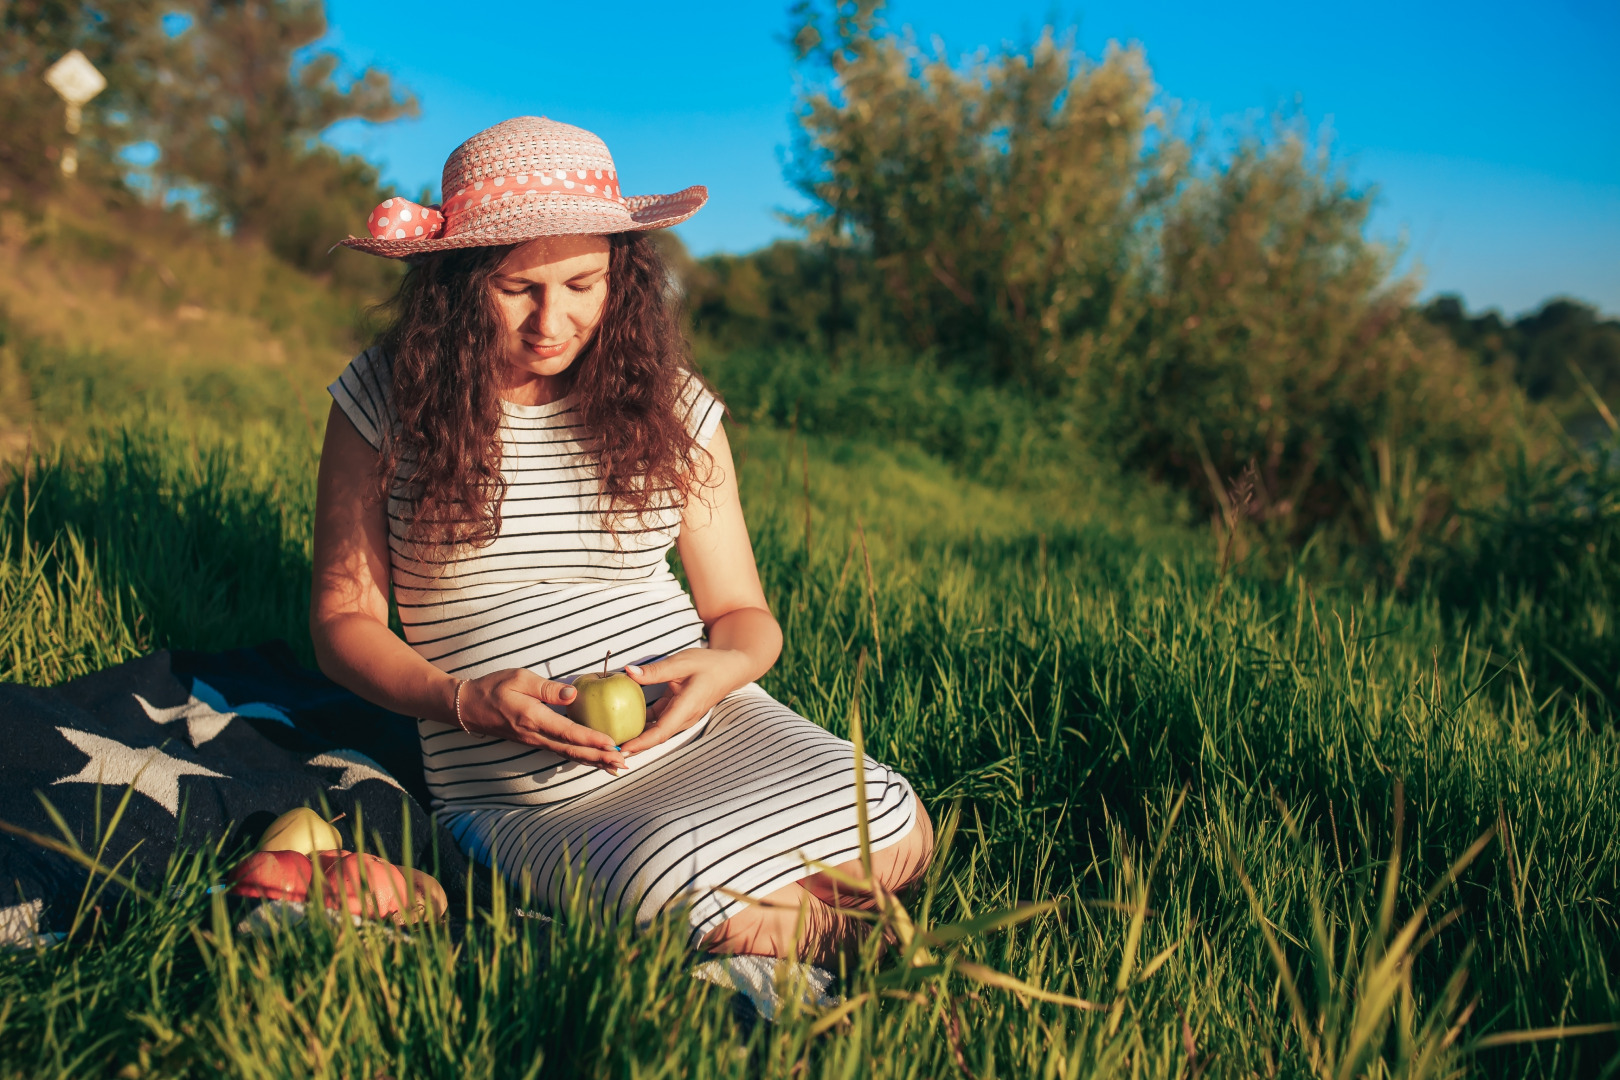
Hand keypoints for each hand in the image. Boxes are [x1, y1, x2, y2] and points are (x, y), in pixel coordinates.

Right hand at [456, 668, 626, 772]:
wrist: (467, 707)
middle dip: (599, 757)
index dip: (591, 739)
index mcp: (534, 718)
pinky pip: (561, 751)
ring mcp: (534, 741)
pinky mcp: (534, 741)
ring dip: (593, 761)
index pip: (568, 732)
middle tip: (623, 763)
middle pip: (572, 750)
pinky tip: (593, 759)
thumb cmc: (493, 687)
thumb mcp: (519, 678)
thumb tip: (573, 696)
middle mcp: (536, 735)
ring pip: (568, 754)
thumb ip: (547, 688)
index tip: (612, 743)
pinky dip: (580, 756)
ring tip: (615, 767)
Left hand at [621, 649, 751, 753]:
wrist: (730, 669)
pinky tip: (624, 722)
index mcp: (686, 707)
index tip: (622, 749)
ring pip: (656, 732)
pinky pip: (658, 722)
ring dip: (636, 737)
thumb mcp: (681, 662)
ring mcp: (681, 717)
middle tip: (609, 750)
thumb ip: (655, 670)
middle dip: (634, 746)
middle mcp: (684, 718)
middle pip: (656, 737)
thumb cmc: (708, 664)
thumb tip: (627, 672)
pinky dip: (642, 724)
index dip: (641, 742)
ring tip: (613, 741)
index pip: (661, 731)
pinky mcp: (677, 713)